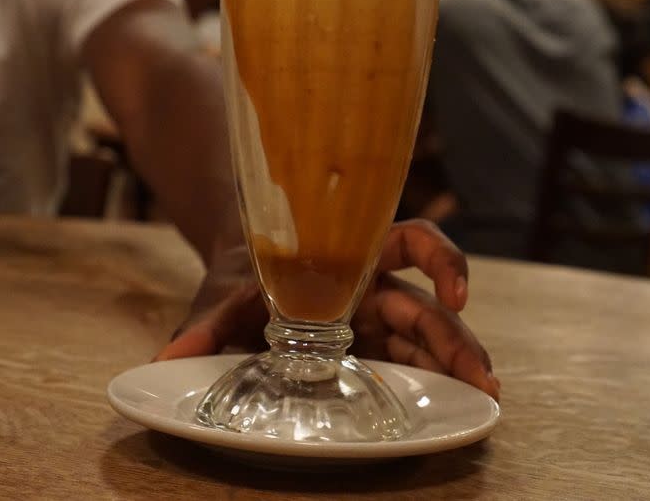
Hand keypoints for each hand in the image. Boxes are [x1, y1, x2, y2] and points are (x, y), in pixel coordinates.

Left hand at [155, 220, 499, 400]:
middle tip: (481, 380)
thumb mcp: (229, 294)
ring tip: (482, 398)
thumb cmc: (246, 273)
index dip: (442, 261)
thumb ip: (206, 323)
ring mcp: (375, 323)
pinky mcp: (369, 351)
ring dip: (455, 364)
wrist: (243, 269)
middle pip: (427, 308)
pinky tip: (451, 406)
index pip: (412, 242)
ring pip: (426, 339)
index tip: (457, 292)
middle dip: (456, 341)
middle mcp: (373, 288)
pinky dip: (429, 382)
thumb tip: (167, 362)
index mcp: (352, 258)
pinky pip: (407, 363)